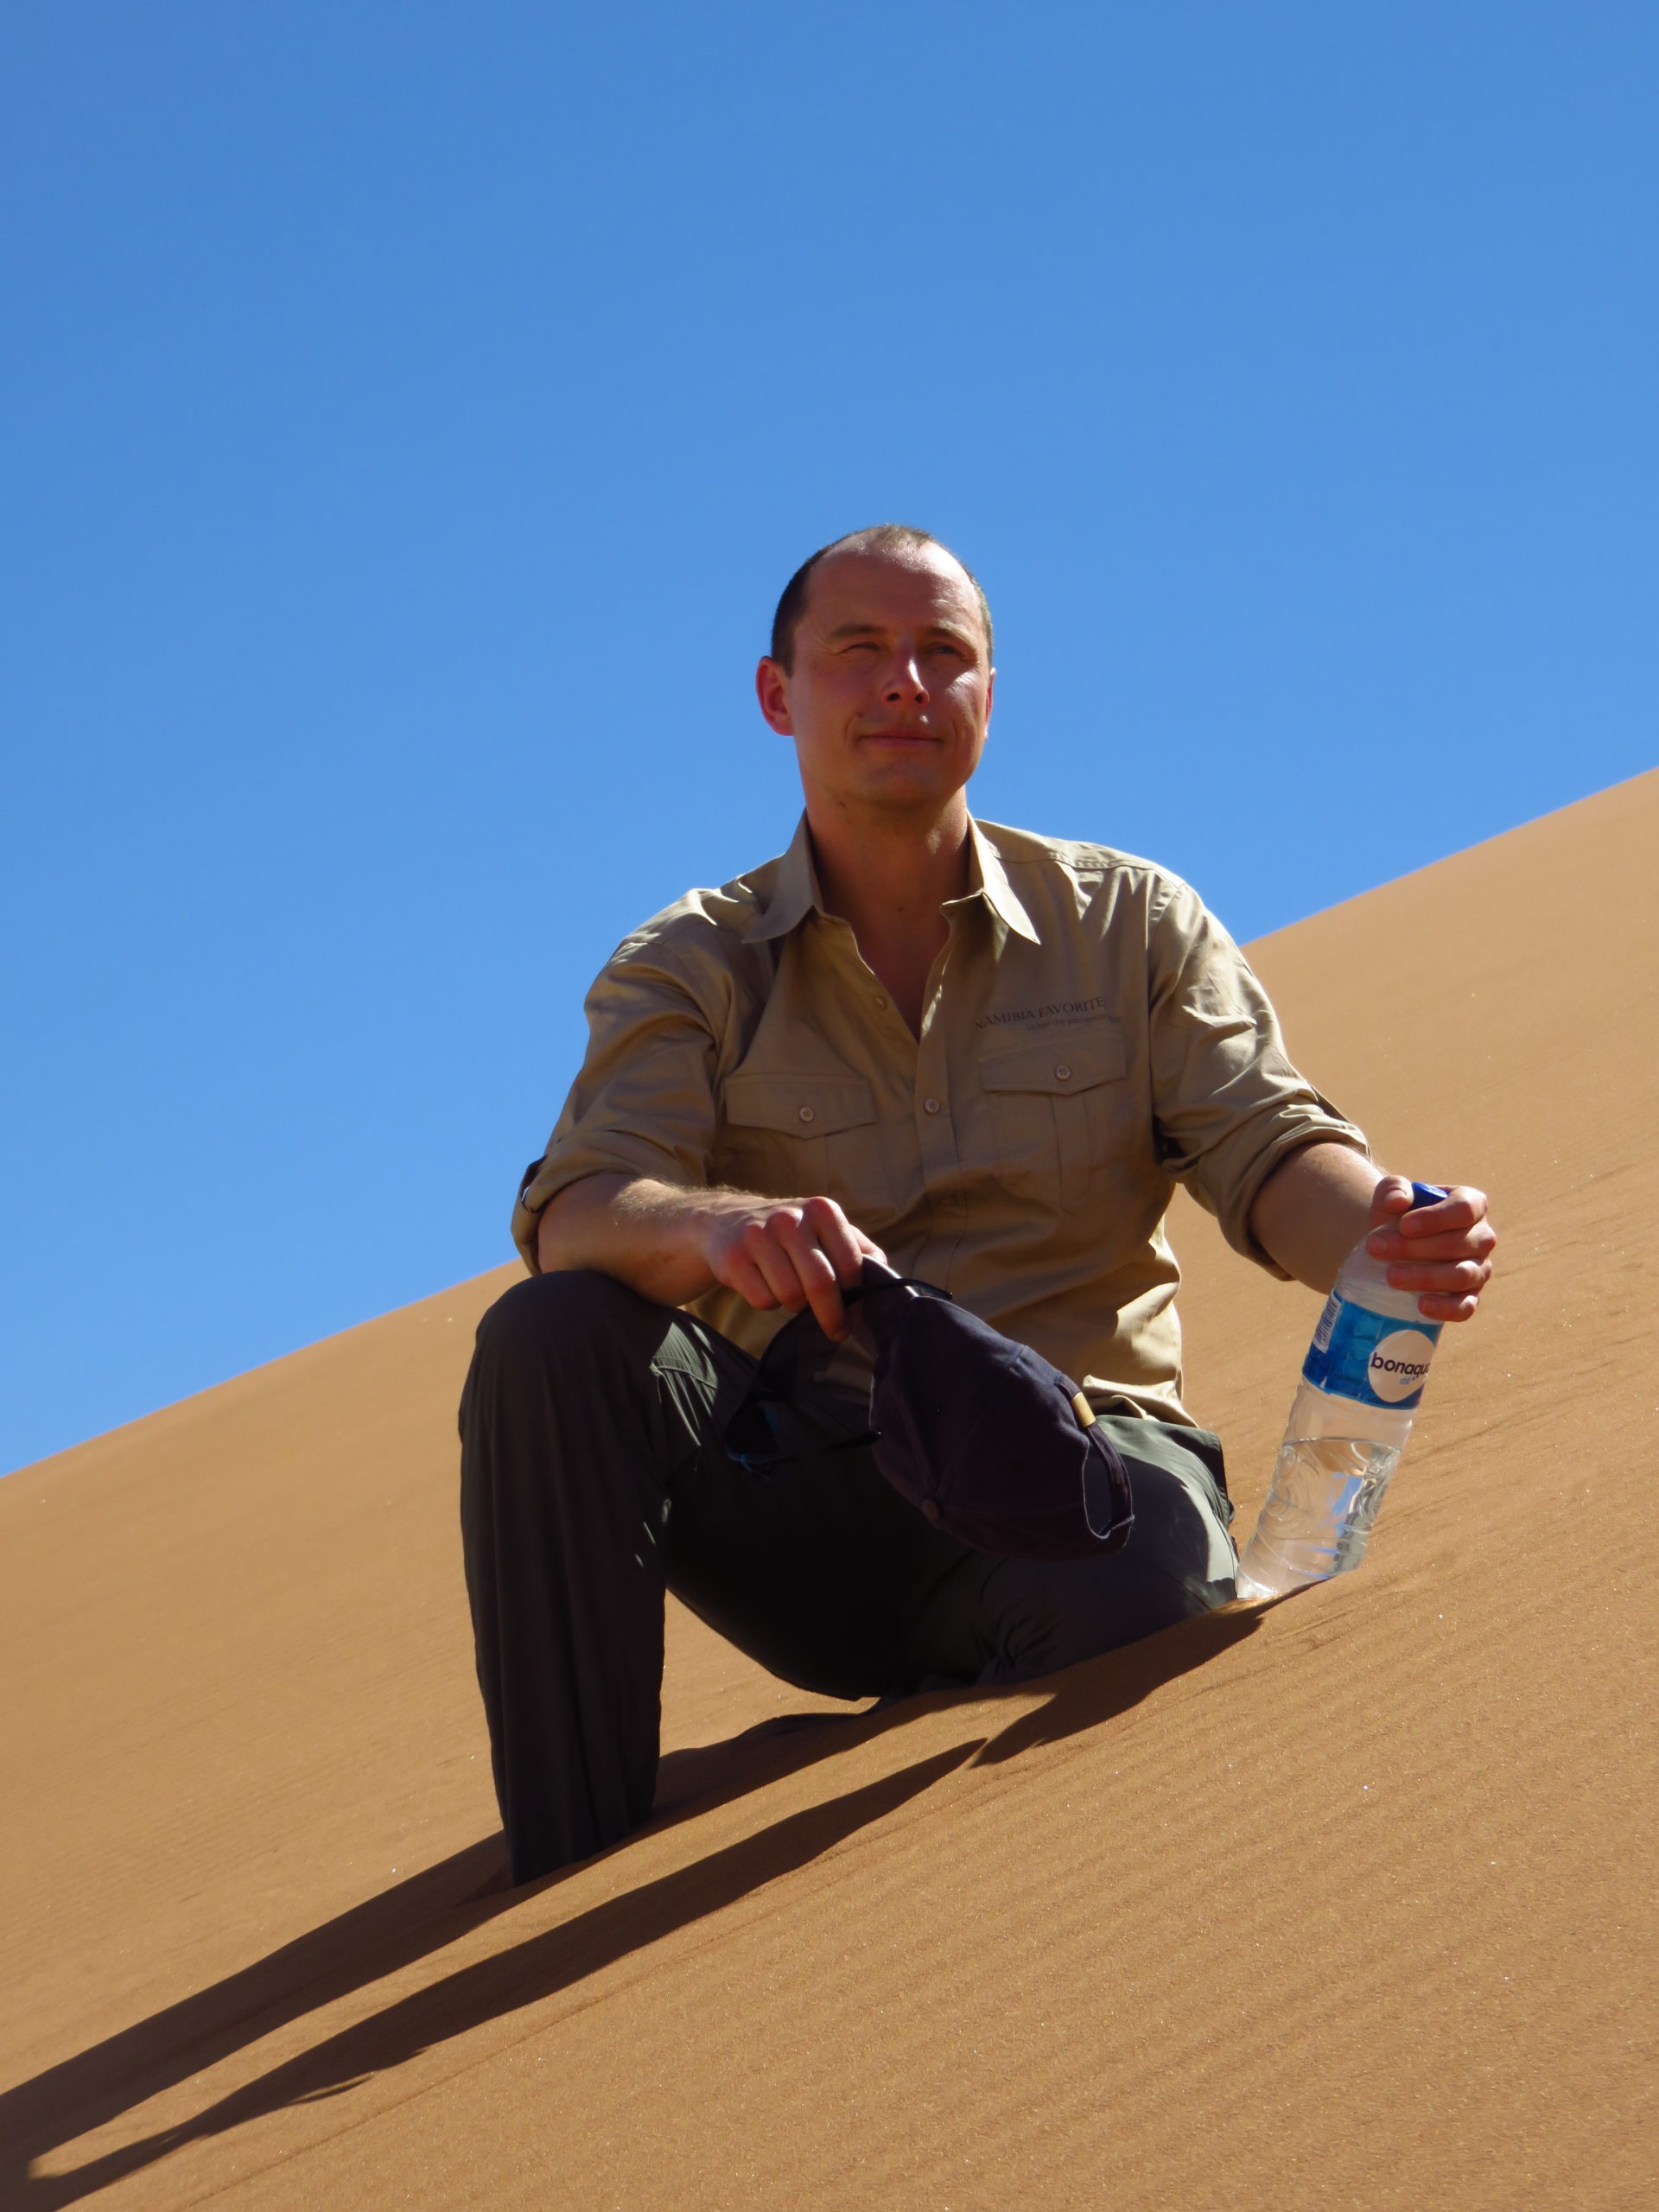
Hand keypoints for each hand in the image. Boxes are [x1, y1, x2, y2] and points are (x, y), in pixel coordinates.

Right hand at [701, 1194, 886, 1340]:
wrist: (726, 1221)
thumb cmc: (788, 1232)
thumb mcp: (823, 1227)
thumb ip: (857, 1248)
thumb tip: (885, 1274)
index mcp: (822, 1210)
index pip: (851, 1265)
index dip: (856, 1296)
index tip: (855, 1312)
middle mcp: (791, 1219)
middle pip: (821, 1284)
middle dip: (832, 1316)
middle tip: (837, 1331)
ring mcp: (759, 1236)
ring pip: (791, 1296)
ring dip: (795, 1305)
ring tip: (792, 1293)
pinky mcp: (733, 1257)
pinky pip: (763, 1300)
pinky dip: (768, 1303)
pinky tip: (766, 1286)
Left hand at [1365, 1178, 1495, 1323]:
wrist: (1394, 1247)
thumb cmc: (1398, 1217)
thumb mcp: (1391, 1195)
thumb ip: (1393, 1189)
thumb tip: (1398, 1202)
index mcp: (1472, 1204)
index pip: (1464, 1209)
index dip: (1435, 1218)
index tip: (1404, 1226)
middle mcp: (1482, 1237)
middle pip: (1459, 1243)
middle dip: (1415, 1248)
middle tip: (1376, 1248)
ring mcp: (1479, 1268)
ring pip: (1463, 1275)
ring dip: (1426, 1277)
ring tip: (1390, 1276)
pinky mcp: (1470, 1296)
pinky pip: (1467, 1306)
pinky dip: (1446, 1308)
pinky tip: (1421, 1305)